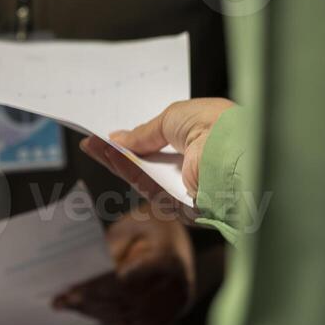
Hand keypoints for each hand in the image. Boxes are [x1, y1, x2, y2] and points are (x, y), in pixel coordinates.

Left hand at [53, 208, 194, 324]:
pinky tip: (86, 310)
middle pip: (124, 303)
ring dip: (95, 313)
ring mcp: (174, 306)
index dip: (95, 288)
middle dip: (89, 303)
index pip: (126, 281)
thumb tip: (79, 277)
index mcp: (168, 260)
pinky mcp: (168, 316)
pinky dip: (108, 319)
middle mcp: (176, 287)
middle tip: (59, 300)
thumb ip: (109, 251)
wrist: (183, 235)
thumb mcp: (128, 226)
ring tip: (66, 305)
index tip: (68, 290)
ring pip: (128, 319)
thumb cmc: (149, 225)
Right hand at [85, 98, 236, 208]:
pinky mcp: (179, 207)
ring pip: (145, 177)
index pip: (167, 144)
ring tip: (92, 145)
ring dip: (118, 160)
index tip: (115, 137)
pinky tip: (108, 155)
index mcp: (205, 143)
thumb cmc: (216, 126)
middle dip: (122, 152)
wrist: (232, 151)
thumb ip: (144, 133)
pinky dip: (126, 170)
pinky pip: (148, 187)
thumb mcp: (172, 118)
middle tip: (93, 142)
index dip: (140, 140)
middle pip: (151, 163)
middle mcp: (198, 168)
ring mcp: (189, 190)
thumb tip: (117, 139)